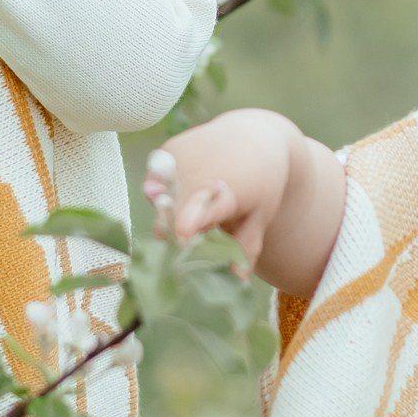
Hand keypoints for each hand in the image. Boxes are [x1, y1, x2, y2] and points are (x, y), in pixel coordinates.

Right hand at [145, 109, 329, 271]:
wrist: (255, 135)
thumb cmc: (261, 184)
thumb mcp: (260, 216)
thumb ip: (245, 248)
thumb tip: (234, 281)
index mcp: (229, 189)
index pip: (206, 207)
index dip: (192, 221)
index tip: (182, 235)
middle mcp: (201, 169)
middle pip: (173, 211)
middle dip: (173, 230)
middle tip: (189, 239)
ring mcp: (181, 157)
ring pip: (159, 198)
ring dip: (168, 212)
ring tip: (196, 207)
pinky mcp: (167, 150)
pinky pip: (155, 183)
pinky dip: (164, 194)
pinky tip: (187, 189)